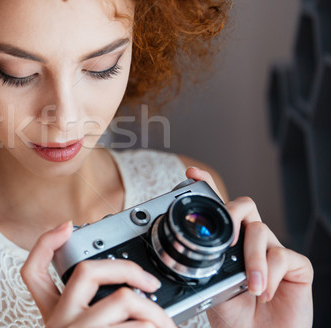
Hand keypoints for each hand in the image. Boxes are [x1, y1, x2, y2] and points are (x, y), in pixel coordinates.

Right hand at [20, 221, 175, 327]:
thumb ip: (87, 311)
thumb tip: (124, 287)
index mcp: (53, 317)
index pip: (31, 271)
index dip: (45, 243)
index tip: (65, 226)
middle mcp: (61, 323)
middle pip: (88, 271)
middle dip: (127, 268)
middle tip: (149, 282)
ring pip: (125, 300)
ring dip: (157, 312)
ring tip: (166, 324)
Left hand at [186, 167, 313, 327]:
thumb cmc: (233, 314)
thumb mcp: (210, 285)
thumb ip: (206, 262)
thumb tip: (190, 245)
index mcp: (228, 241)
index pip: (220, 208)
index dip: (207, 186)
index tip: (191, 174)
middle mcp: (250, 240)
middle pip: (244, 206)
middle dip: (232, 214)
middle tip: (226, 240)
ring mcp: (274, 250)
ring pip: (260, 231)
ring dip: (252, 259)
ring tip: (249, 286)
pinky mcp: (297, 265)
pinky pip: (282, 256)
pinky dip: (270, 275)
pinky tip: (264, 293)